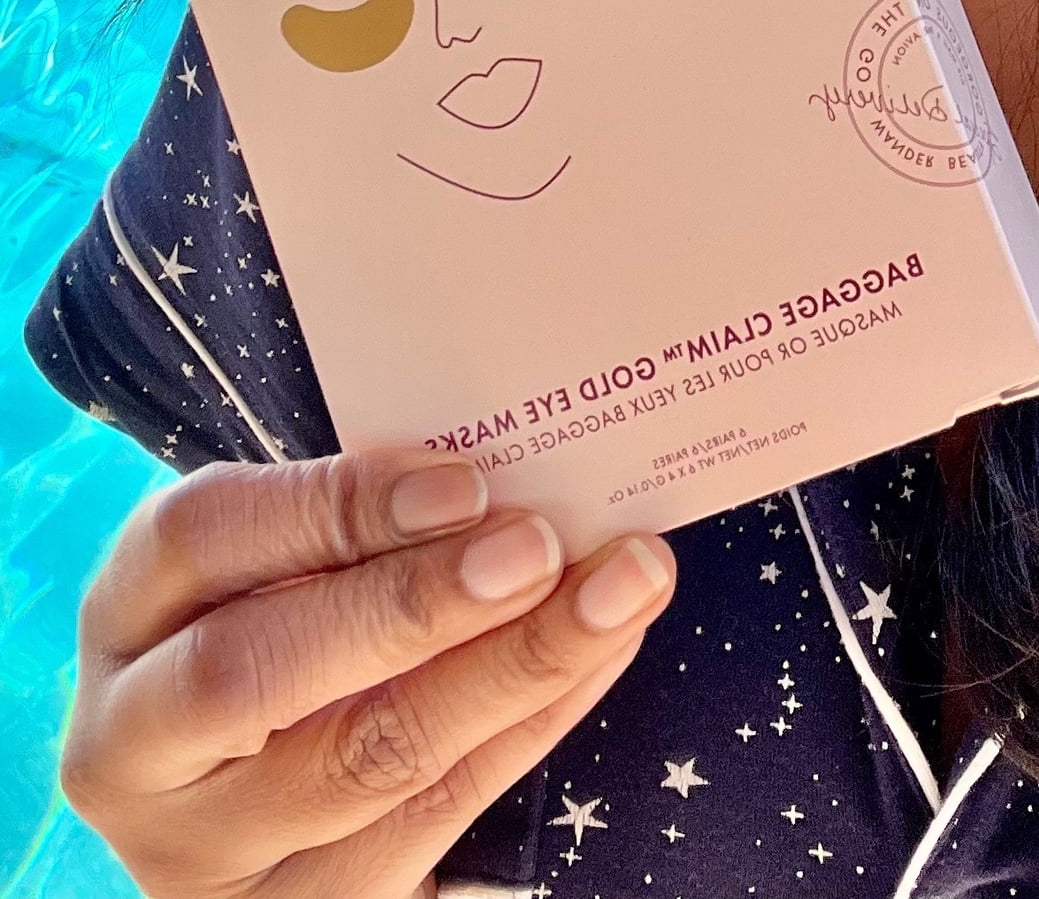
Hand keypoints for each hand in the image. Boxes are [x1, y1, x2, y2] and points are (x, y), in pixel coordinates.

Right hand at [62, 449, 676, 897]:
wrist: (240, 785)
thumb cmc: (283, 614)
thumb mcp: (279, 556)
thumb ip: (355, 516)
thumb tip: (500, 475)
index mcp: (126, 612)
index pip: (201, 538)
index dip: (333, 506)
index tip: (465, 483)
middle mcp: (133, 744)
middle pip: (256, 672)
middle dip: (412, 604)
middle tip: (540, 547)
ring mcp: (200, 853)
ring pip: (360, 764)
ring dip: (510, 669)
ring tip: (620, 592)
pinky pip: (428, 827)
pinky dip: (529, 730)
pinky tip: (601, 659)